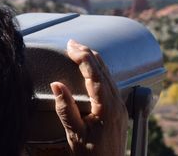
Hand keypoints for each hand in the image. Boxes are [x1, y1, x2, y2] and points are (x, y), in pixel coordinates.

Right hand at [50, 39, 127, 155]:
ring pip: (109, 75)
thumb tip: (57, 84)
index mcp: (107, 106)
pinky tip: (92, 71)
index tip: (70, 46)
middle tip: (72, 43)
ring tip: (80, 52)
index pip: (95, 73)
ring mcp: (120, 105)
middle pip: (104, 70)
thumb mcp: (75, 134)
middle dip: (88, 54)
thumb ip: (66, 108)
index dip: (82, 56)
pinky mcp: (119, 110)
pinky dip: (99, 72)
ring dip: (94, 62)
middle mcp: (117, 102)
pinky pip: (111, 83)